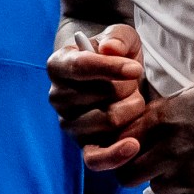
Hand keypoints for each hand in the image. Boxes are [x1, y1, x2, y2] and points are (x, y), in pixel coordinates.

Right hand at [48, 24, 143, 152]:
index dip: (110, 68)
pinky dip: (114, 155)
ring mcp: (69, 124)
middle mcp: (57, 97)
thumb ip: (117, 37)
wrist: (118, 75)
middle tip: (133, 83)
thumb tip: (110, 48)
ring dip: (131, 110)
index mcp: (58, 65)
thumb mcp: (120, 35)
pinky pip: (95, 158)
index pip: (81, 67)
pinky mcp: (85, 145)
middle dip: (127, 89)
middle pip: (100, 97)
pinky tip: (133, 146)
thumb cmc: (117, 52)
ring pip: (107, 122)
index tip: (136, 69)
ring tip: (135, 100)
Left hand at [100, 82, 193, 193]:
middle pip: (127, 176)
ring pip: (156, 188)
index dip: (123, 148)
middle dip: (135, 171)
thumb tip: (136, 125)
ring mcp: (186, 178)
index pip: (120, 144)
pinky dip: (191, 189)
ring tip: (188, 167)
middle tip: (149, 166)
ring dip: (165, 180)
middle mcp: (169, 152)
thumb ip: (160, 112)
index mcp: (162, 122)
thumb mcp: (191, 96)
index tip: (131, 149)